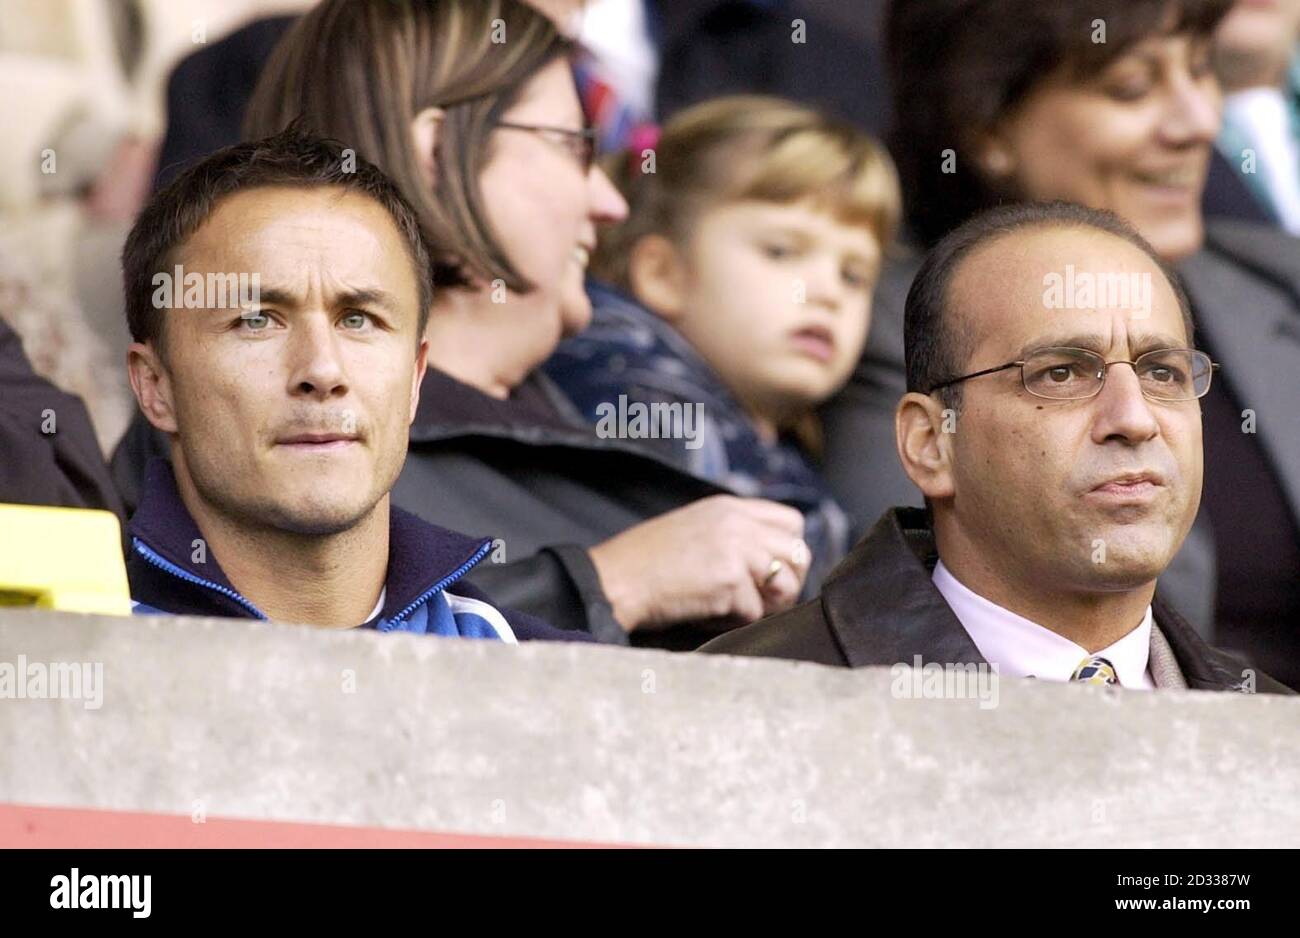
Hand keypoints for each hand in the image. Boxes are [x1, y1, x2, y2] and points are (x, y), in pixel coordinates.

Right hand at [589, 495, 808, 632]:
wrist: (617, 578)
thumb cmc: (647, 561)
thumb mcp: (695, 527)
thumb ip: (734, 534)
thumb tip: (771, 563)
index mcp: (730, 507)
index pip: (791, 522)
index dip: (788, 551)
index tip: (772, 571)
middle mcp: (738, 523)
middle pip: (798, 552)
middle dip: (787, 581)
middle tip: (764, 599)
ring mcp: (736, 550)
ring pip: (784, 584)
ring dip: (765, 604)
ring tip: (733, 609)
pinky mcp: (729, 581)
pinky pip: (754, 612)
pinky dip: (734, 621)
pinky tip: (708, 615)